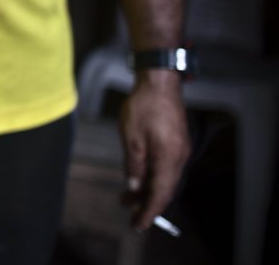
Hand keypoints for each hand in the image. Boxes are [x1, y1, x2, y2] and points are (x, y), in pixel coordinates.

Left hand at [118, 69, 189, 229]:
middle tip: (130, 215)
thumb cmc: (144, 107)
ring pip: (165, 178)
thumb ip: (134, 164)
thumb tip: (134, 186)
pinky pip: (166, 167)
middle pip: (165, 189)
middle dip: (147, 203)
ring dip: (148, 189)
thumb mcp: (131, 138)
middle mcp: (179, 157)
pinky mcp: (177, 143)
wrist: (159, 83)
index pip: (160, 193)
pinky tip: (139, 177)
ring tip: (127, 198)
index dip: (149, 211)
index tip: (138, 224)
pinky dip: (153, 176)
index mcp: (168, 158)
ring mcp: (180, 150)